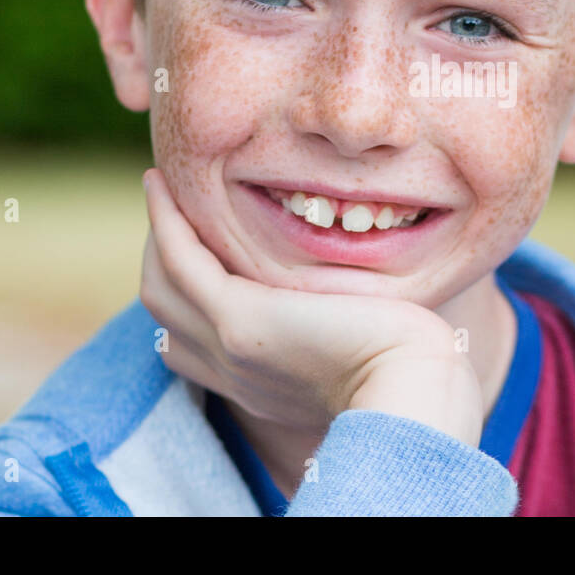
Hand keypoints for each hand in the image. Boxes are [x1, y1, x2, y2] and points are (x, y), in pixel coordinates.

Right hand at [139, 168, 483, 445]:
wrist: (418, 389)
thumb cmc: (415, 373)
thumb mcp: (365, 353)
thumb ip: (342, 332)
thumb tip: (359, 308)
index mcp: (262, 386)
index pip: (193, 346)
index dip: (184, 298)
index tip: (198, 249)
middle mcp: (235, 373)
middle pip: (167, 314)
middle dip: (161, 260)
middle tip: (173, 208)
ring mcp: (229, 348)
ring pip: (163, 286)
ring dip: (156, 233)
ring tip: (160, 186)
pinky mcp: (239, 322)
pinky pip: (180, 261)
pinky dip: (164, 221)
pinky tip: (162, 185)